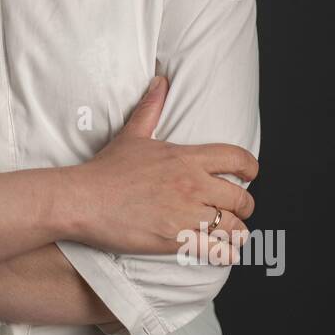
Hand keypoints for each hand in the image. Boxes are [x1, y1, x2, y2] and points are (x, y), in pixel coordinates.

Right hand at [67, 75, 257, 261]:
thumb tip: (160, 80)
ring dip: (237, 232)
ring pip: (233, 227)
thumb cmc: (106, 170)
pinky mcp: (176, 239)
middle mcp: (191, 185)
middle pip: (240, 198)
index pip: (235, 158)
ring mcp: (185, 214)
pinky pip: (217, 250)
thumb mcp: (132, 134)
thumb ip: (151, 108)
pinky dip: (225, 254)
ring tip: (233, 235)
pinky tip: (223, 253)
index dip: (250, 168)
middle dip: (245, 207)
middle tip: (240, 211)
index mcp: (185, 158)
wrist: (83, 200)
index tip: (251, 175)